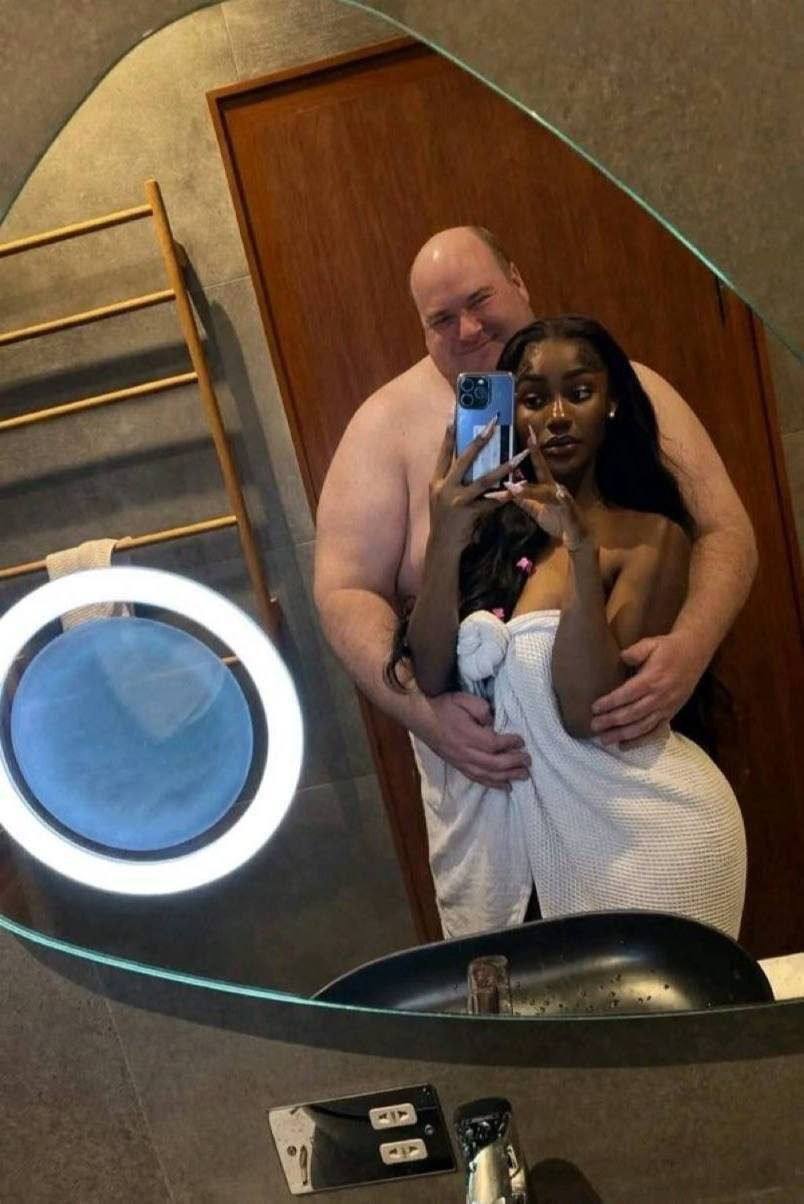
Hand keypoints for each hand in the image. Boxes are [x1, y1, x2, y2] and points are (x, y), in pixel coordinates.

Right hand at [418, 692, 530, 786]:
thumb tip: (493, 722)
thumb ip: (481, 708)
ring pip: (488, 775)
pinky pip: (478, 779)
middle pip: (494, 764)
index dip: (510, 744)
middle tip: (528, 761)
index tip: (521, 740)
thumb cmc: (443, 706)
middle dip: (514, 763)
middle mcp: (465, 752)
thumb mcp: (463, 699)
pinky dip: (493, 784)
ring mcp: (461, 762)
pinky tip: (506, 786)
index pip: (494, 744)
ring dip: (508, 777)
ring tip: (524, 775)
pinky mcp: (458, 767)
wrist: (421, 719)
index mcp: (467, 735)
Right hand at [429, 421, 529, 545]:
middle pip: (464, 459)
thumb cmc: (444, 518)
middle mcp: (445, 487)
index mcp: (437, 481)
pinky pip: (490, 502)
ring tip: (518, 457)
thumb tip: (466, 459)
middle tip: (493, 423)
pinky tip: (516, 490)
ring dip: (503, 468)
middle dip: (480, 440)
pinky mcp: (468, 513)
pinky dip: (504, 496)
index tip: (454, 413)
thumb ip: (451, 479)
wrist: (441, 545)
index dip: (449, 433)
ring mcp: (456, 500)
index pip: (444, 452)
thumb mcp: (441, 496)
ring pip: (483, 480)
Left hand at [497, 425, 589, 549]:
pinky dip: (561, 500)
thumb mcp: (536, 510)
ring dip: (531, 488)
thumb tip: (509, 488)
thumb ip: (524, 500)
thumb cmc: (558, 522)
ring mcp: (563, 498)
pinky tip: (558, 494)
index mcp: (547, 487)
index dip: (532, 451)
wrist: (576, 538)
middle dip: (536, 454)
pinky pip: (563, 504)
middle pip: (543, 470)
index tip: (527, 434)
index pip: (538, 466)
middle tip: (528, 438)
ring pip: (546, 490)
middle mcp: (555, 488)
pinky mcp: (569, 511)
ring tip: (515, 487)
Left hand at [590, 630, 706, 743]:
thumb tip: (622, 657)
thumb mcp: (652, 643)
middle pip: (631, 714)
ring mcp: (666, 708)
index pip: (627, 694)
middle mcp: (659, 697)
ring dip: (622, 735)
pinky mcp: (671, 714)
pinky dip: (640, 741)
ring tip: (604, 739)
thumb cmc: (668, 648)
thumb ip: (636, 651)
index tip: (594, 708)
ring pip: (641, 726)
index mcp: (652, 679)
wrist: (694, 654)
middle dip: (611, 721)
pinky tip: (624, 746)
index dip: (610, 703)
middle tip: (594, 726)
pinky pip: (655, 732)